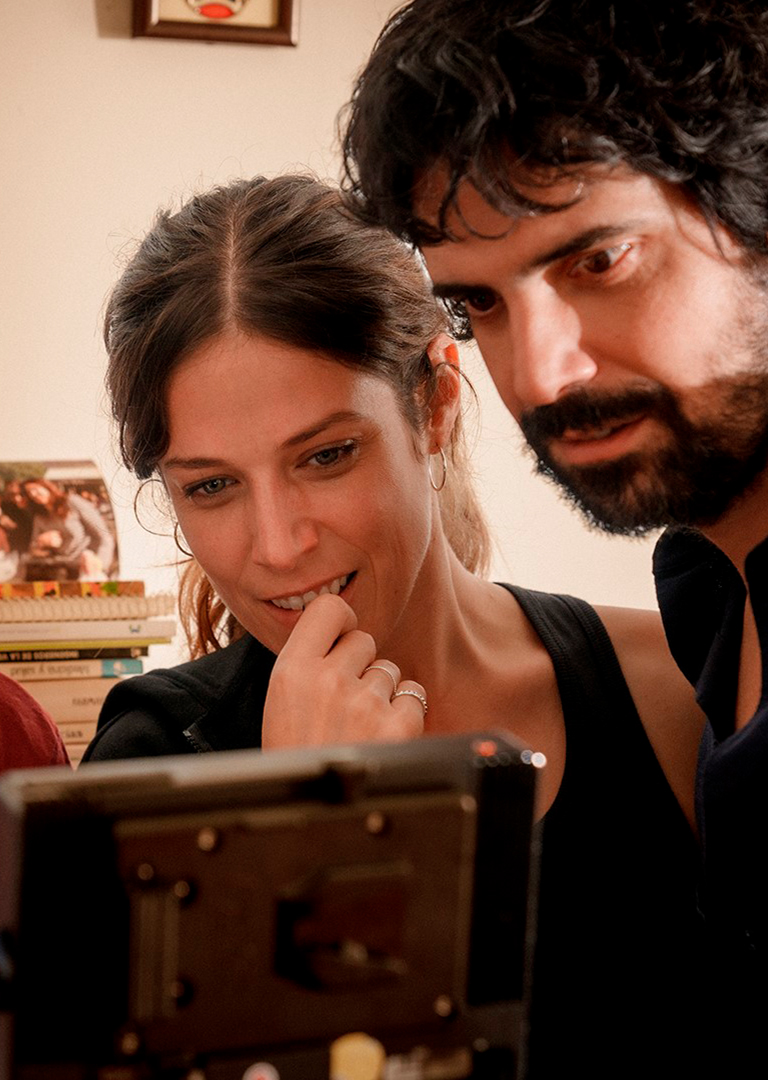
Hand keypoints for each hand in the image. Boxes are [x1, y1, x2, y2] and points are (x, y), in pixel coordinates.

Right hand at [262, 592, 426, 748]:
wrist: (311, 817)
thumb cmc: (295, 758)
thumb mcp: (280, 703)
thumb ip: (308, 662)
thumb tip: (341, 629)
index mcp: (292, 671)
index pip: (329, 608)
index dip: (341, 622)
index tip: (339, 638)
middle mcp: (328, 679)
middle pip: (364, 640)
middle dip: (359, 664)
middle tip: (342, 701)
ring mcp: (365, 701)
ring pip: (389, 670)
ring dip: (380, 692)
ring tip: (358, 726)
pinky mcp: (397, 724)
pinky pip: (413, 696)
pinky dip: (403, 715)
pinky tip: (380, 736)